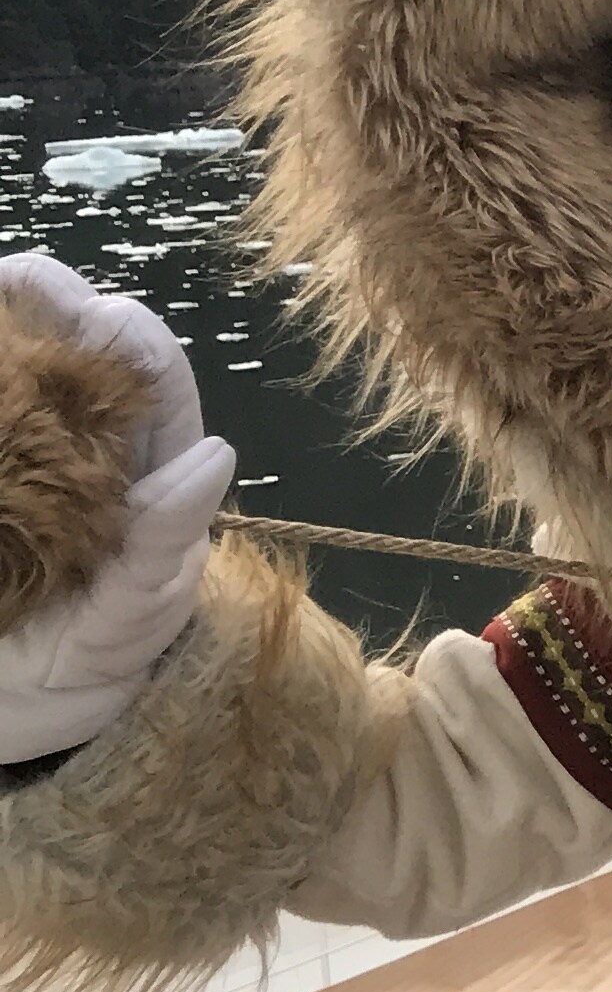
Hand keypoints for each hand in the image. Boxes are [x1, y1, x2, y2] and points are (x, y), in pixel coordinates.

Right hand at [0, 254, 237, 764]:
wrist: (13, 716)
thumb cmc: (89, 664)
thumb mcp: (128, 618)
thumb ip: (158, 549)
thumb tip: (210, 457)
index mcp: (145, 474)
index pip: (149, 382)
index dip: (122, 336)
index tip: (93, 307)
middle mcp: (90, 453)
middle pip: (75, 360)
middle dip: (47, 307)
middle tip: (17, 276)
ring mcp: (33, 463)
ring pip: (24, 382)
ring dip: (5, 334)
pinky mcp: (4, 481)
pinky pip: (0, 424)